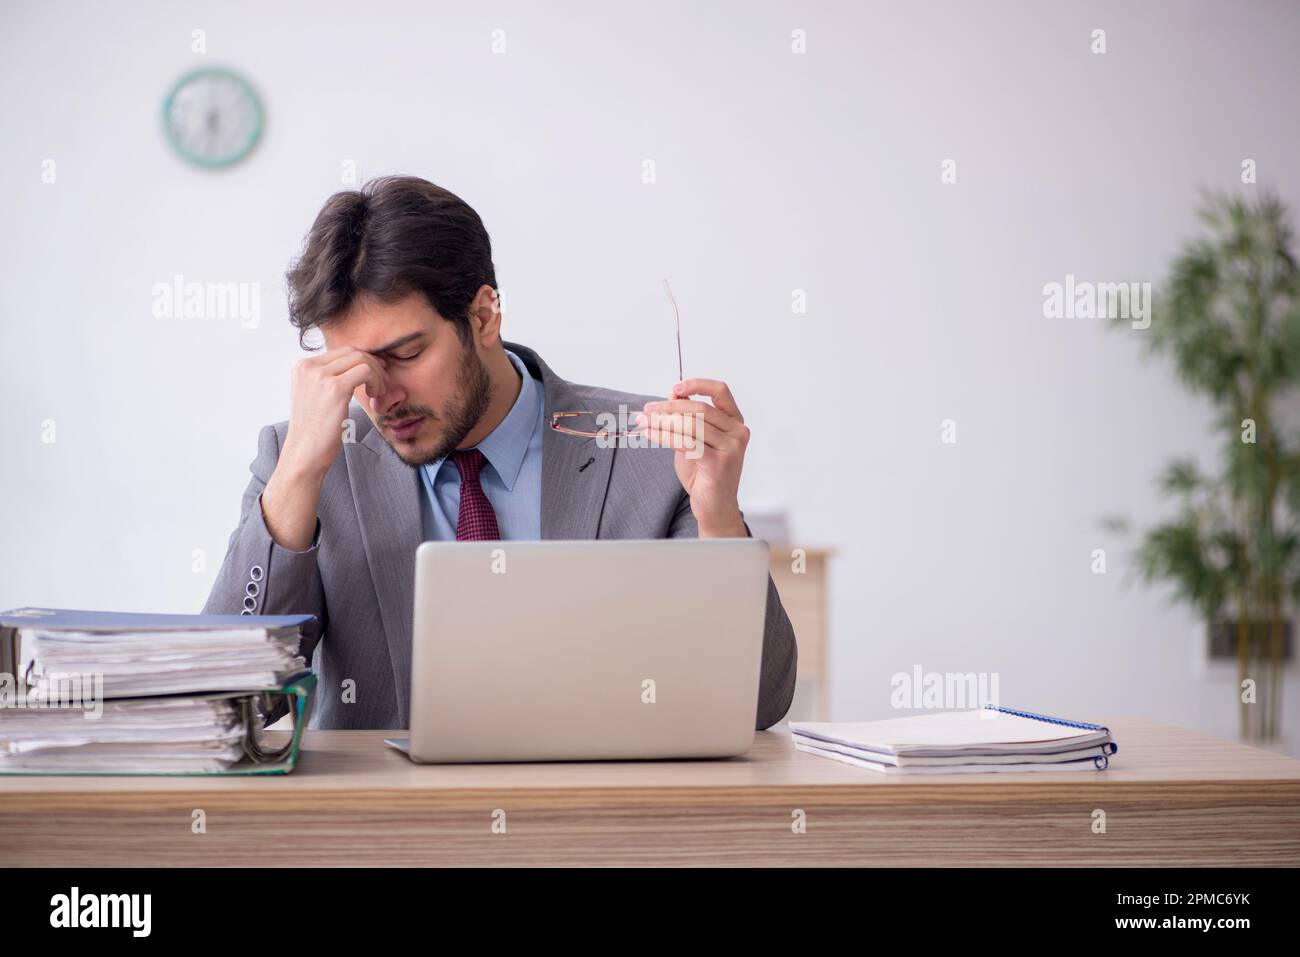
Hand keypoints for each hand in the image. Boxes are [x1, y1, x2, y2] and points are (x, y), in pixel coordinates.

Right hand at [279, 347, 387, 481]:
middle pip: (352, 351)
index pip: (341, 352)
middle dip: (372, 365)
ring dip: (376, 374)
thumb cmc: (314, 431)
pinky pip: (366, 371)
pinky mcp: (334, 388)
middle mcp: (308, 367)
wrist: (304, 454)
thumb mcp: (316, 396)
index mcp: (302, 366)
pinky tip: (375, 396)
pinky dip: (376, 381)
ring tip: (378, 393)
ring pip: (361, 359)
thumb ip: (329, 379)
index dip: (363, 361)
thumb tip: (356, 366)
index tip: (375, 375)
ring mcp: (320, 376)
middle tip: (382, 384)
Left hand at [636, 378, 749, 537]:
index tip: (675, 387)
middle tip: (647, 409)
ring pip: (691, 425)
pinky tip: (651, 434)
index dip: (697, 385)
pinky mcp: (719, 463)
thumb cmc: (705, 475)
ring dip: (662, 421)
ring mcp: (731, 448)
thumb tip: (673, 395)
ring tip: (644, 421)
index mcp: (734, 422)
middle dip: (669, 407)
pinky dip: (665, 436)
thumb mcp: (694, 440)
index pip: (720, 391)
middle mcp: (737, 432)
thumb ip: (687, 419)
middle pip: (700, 408)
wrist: (714, 507)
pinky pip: (687, 443)